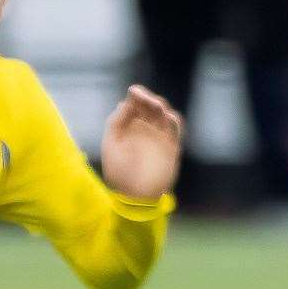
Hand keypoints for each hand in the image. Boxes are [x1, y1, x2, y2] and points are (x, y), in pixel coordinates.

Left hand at [101, 86, 184, 200]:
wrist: (135, 196)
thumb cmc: (120, 173)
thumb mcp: (111, 145)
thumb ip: (115, 123)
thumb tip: (123, 103)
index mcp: (130, 129)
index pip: (135, 106)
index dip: (136, 97)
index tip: (133, 91)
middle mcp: (146, 130)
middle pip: (151, 107)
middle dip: (148, 99)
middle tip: (143, 96)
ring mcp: (160, 137)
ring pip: (164, 115)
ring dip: (160, 107)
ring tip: (154, 104)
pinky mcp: (172, 146)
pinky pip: (176, 128)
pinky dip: (173, 120)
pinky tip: (167, 116)